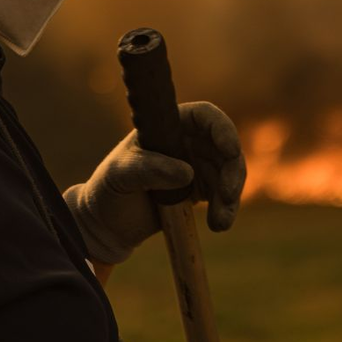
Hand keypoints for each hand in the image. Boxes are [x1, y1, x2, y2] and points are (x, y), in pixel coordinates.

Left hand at [63, 102, 245, 265]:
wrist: (108, 225)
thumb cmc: (108, 188)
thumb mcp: (121, 175)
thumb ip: (149, 170)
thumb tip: (187, 173)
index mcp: (170, 125)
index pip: (204, 116)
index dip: (222, 129)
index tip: (230, 150)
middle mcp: (189, 141)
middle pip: (225, 146)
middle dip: (233, 170)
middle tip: (228, 194)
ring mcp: (198, 165)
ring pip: (229, 173)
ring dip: (231, 196)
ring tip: (219, 222)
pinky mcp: (202, 190)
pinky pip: (224, 195)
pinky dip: (226, 209)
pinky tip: (219, 224)